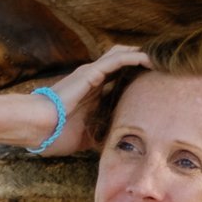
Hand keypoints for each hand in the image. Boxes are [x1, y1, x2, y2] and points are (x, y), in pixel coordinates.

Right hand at [25, 45, 149, 153]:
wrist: (39, 127)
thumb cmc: (57, 134)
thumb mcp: (89, 135)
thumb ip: (103, 133)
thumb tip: (118, 146)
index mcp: (92, 92)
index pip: (118, 79)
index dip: (135, 78)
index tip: (155, 83)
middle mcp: (92, 79)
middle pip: (121, 62)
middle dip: (140, 62)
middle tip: (162, 66)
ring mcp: (91, 73)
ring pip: (121, 55)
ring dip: (141, 56)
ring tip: (161, 58)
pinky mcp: (90, 72)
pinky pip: (117, 59)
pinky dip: (134, 57)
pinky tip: (150, 60)